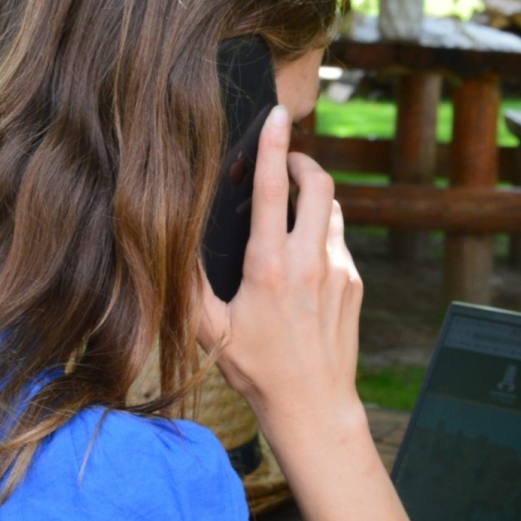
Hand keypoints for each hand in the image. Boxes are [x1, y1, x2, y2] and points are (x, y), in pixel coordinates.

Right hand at [196, 106, 407, 520]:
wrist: (313, 405)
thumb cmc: (258, 370)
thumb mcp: (211, 330)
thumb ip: (187, 286)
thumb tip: (165, 246)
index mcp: (269, 266)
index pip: (274, 189)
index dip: (273, 146)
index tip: (276, 115)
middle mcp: (309, 260)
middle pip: (319, 185)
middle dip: (303, 162)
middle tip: (287, 160)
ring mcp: (339, 269)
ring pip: (333, 210)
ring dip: (315, 198)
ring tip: (293, 206)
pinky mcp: (355, 281)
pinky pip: (339, 240)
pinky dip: (322, 233)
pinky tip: (304, 255)